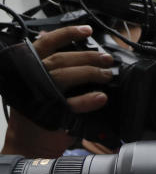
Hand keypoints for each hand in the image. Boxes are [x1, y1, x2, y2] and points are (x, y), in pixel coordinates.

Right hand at [2, 25, 112, 157]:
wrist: (29, 143)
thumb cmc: (36, 111)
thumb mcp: (35, 81)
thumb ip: (46, 63)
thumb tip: (63, 44)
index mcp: (28, 66)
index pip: (46, 43)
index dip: (67, 33)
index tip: (86, 30)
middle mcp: (33, 77)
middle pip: (62, 59)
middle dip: (89, 57)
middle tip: (107, 60)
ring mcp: (41, 95)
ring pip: (66, 76)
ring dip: (91, 73)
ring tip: (107, 74)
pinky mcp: (51, 114)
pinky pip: (72, 104)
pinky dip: (88, 100)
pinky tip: (101, 97)